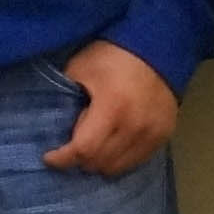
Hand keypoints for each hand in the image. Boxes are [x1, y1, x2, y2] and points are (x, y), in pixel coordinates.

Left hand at [39, 41, 177, 175]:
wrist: (158, 46)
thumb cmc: (113, 55)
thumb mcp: (80, 68)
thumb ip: (66, 97)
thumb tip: (57, 122)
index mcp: (112, 108)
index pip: (84, 149)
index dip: (63, 159)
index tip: (49, 157)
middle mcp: (135, 127)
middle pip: (100, 163)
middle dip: (79, 159)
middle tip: (70, 146)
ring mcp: (153, 134)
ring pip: (119, 167)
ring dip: (100, 162)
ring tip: (91, 147)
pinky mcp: (164, 136)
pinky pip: (137, 161)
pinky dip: (120, 159)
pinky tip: (111, 146)